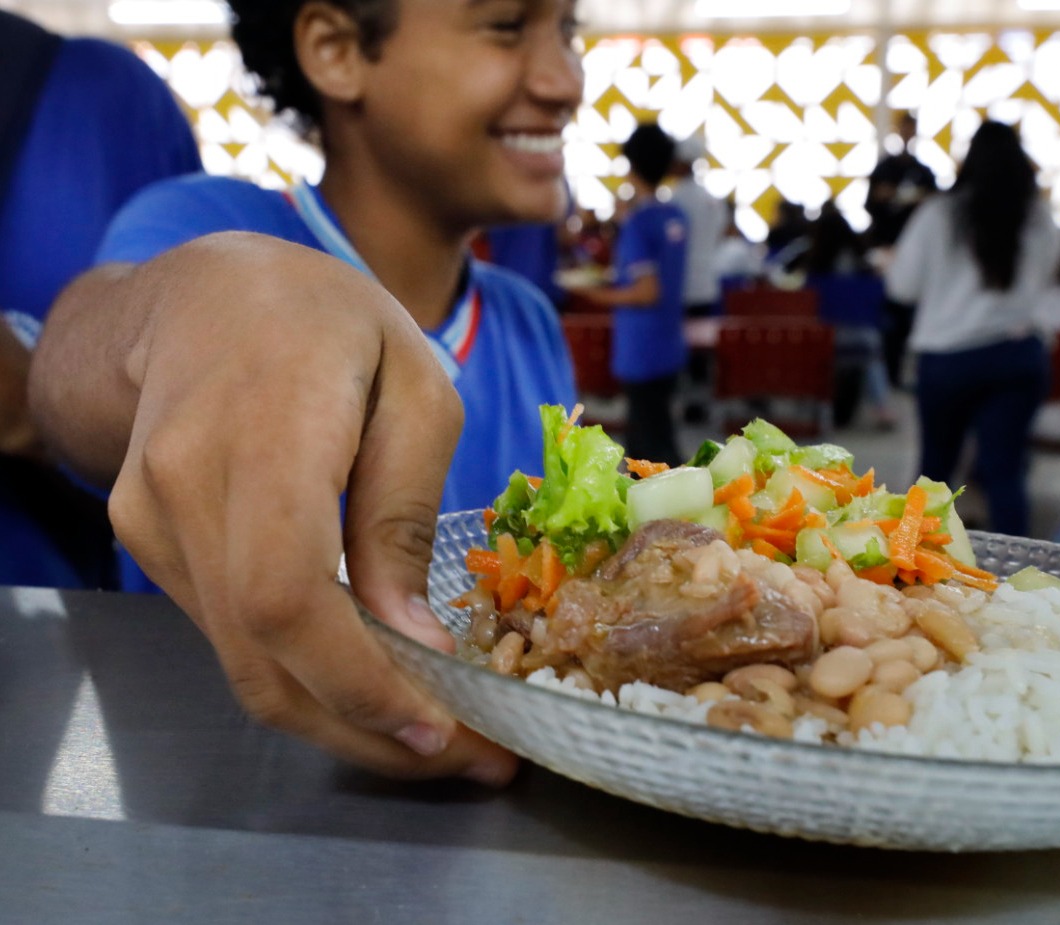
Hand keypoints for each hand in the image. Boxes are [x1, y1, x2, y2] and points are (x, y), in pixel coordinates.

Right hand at [106, 234, 516, 780]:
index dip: (358, 681)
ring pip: (241, 666)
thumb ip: (406, 512)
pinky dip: (302, 677)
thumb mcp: (415, 389)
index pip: (286, 594)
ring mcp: (150, 521)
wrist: (200, 295)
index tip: (439, 725)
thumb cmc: (328, 321)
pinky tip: (372, 681)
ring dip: (340, 719)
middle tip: (462, 760)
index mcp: (263, 431)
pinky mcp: (147, 542)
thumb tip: (413, 639)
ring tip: (435, 736)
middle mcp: (182, 488)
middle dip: (365, 731)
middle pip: (261, 659)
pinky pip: (230, 635)